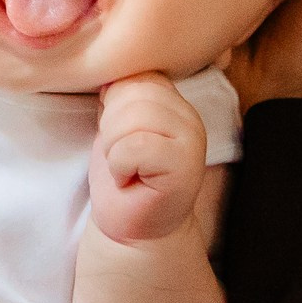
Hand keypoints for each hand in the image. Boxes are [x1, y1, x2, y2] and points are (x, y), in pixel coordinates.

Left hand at [91, 73, 206, 242]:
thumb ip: (121, 96)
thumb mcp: (116, 126)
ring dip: (114, 148)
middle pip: (132, 93)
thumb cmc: (123, 178)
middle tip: (122, 157)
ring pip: (132, 118)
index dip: (113, 105)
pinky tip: (131, 179)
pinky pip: (135, 146)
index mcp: (173, 102)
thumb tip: (109, 73)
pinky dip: (120, 165)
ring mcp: (192, 139)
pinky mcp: (185, 165)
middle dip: (111, 128)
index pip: (136, 75)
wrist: (133, 229)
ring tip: (126, 168)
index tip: (120, 137)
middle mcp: (189, 115)